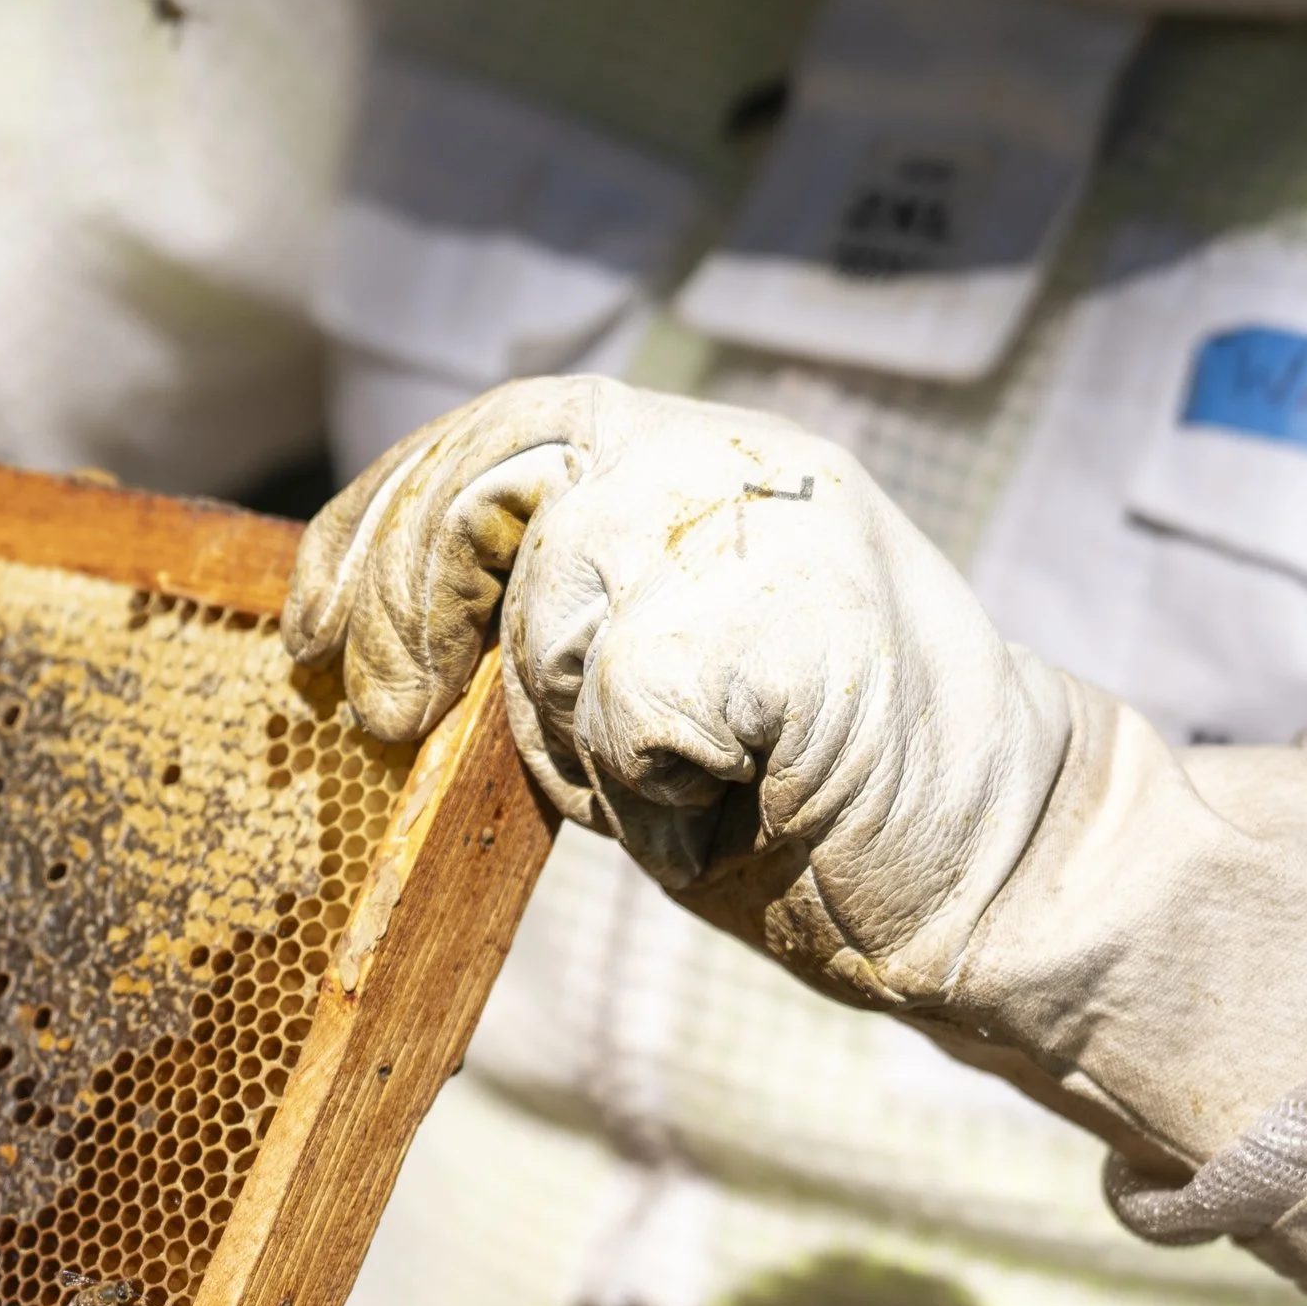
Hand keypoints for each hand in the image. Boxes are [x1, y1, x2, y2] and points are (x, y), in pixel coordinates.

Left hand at [284, 376, 1070, 1008]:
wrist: (1002, 874)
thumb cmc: (803, 803)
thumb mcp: (637, 682)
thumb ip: (537, 618)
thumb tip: (371, 627)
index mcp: (692, 456)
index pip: (495, 431)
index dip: (377, 518)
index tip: (304, 627)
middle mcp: (733, 457)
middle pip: (499, 473)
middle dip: (405, 597)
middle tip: (377, 719)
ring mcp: (776, 523)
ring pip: (555, 610)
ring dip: (577, 742)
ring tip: (681, 788)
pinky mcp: (801, 614)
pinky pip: (632, 705)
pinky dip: (653, 790)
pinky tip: (733, 805)